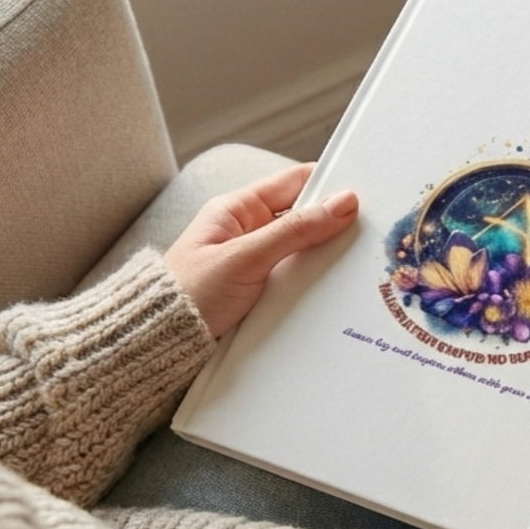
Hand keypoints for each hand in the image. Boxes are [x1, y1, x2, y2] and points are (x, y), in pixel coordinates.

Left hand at [163, 163, 358, 338]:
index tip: (365, 192)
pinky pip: (296, 277)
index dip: (329, 183)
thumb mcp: (246, 258)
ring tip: (358, 262)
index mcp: (236, 210)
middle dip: (334, 224)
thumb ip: (295, 230)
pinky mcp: (260, 290)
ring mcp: (254, 261)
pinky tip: (335, 288)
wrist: (158, 346)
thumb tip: (343, 202)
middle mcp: (247, 231)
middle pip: (303, 217)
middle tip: (371, 232)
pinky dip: (315, 281)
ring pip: (303, 249)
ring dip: (325, 256)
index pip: (293, 182)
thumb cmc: (189, 297)